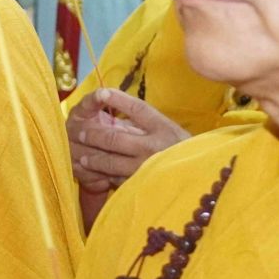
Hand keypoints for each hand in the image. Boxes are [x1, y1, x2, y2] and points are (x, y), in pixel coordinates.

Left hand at [66, 89, 189, 190]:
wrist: (198, 176)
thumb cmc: (180, 148)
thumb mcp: (166, 127)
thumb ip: (141, 118)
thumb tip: (111, 100)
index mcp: (161, 128)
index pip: (136, 108)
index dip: (117, 99)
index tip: (101, 94)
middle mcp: (152, 147)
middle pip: (114, 138)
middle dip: (94, 135)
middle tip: (81, 133)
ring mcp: (144, 168)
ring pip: (110, 163)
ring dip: (93, 159)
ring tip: (83, 158)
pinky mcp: (140, 184)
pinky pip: (116, 179)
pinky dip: (103, 176)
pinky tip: (94, 175)